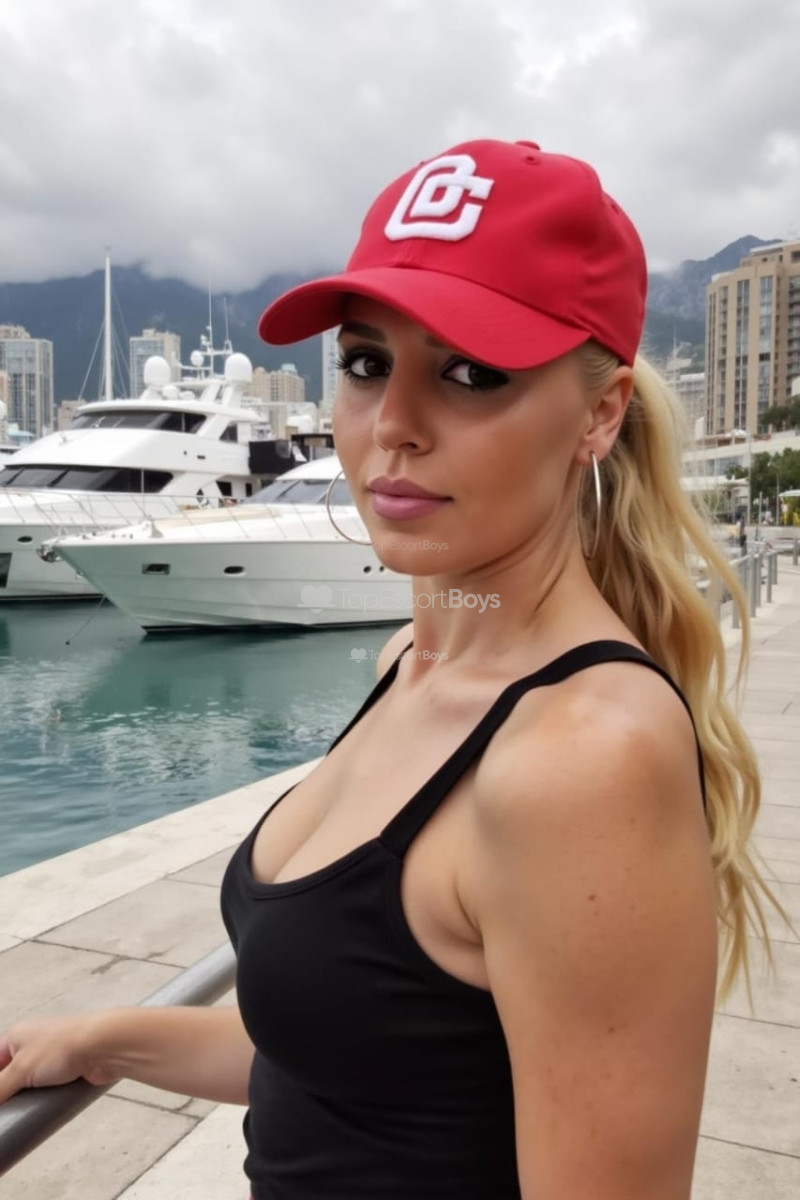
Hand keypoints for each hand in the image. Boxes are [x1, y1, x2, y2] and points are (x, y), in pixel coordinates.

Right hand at [0, 1013, 117, 1103]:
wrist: (103, 1047)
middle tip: (4, 1113)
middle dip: (6, 1093)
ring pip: (28, 1083)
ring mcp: (50, 1057)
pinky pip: (47, 1088)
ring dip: (24, 1098)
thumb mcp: (20, 1069)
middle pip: (9, 1074)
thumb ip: (0, 1089)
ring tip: (17, 1117)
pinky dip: (41, 1099)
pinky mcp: (66, 1070)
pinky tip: (37, 1113)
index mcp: (16, 1036)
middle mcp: (31, 1044)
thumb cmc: (62, 1047)